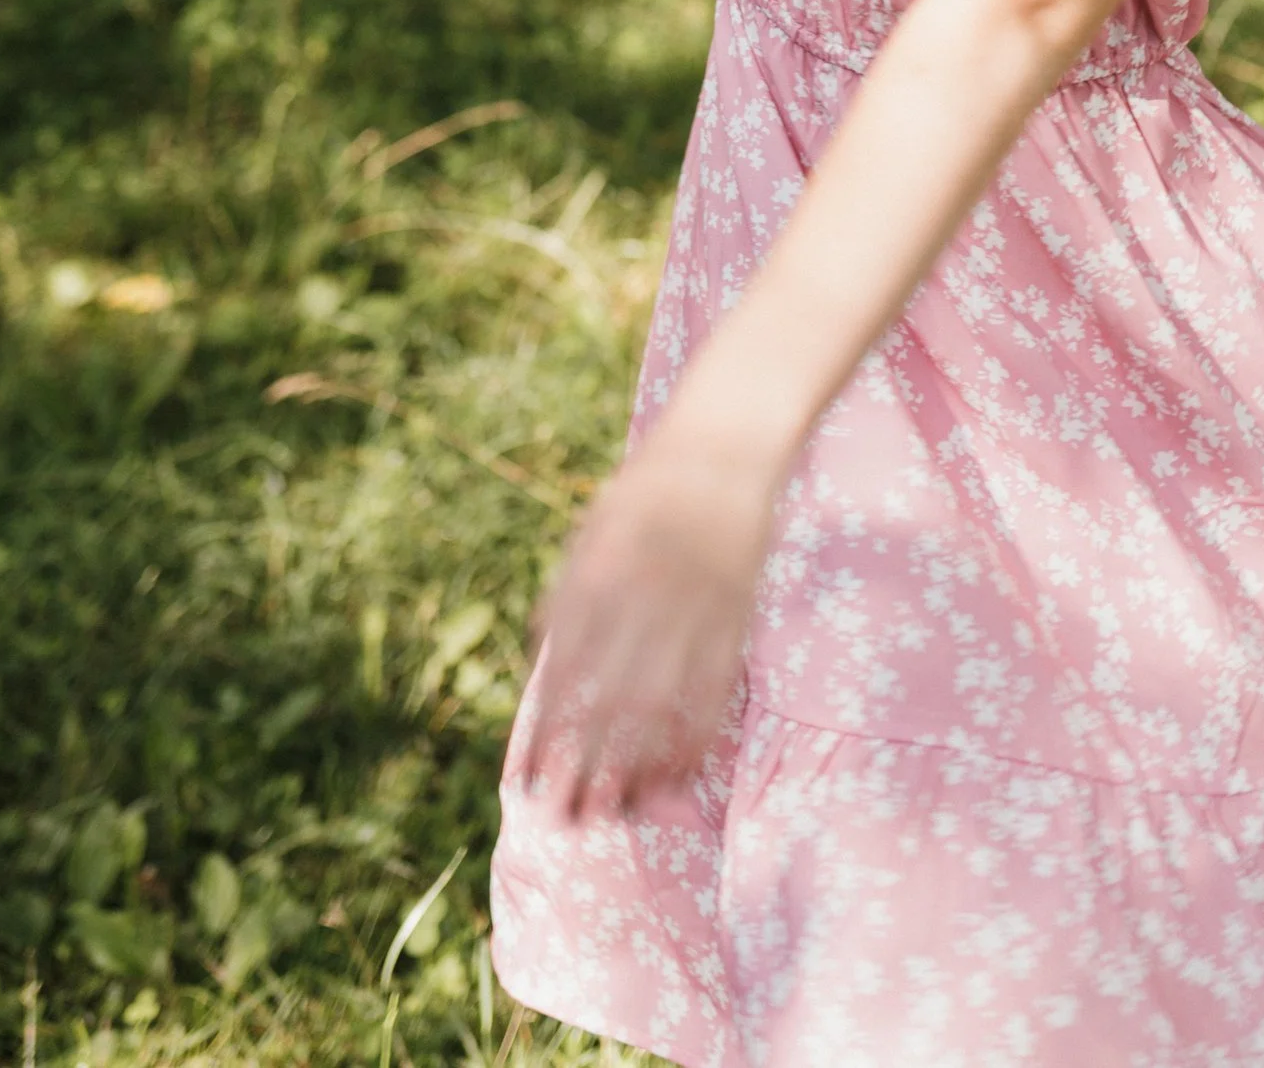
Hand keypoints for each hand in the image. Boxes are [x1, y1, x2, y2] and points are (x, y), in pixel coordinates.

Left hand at [513, 434, 776, 818]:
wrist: (724, 445)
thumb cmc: (647, 490)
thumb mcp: (591, 531)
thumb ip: (566, 598)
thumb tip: (538, 672)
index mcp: (598, 574)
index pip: (562, 670)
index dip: (544, 729)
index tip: (527, 780)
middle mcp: (642, 597)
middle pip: (609, 699)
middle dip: (585, 763)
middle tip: (567, 818)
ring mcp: (693, 608)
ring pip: (662, 705)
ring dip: (638, 765)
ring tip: (617, 813)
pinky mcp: (736, 616)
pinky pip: (714, 690)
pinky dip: (696, 737)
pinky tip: (678, 776)